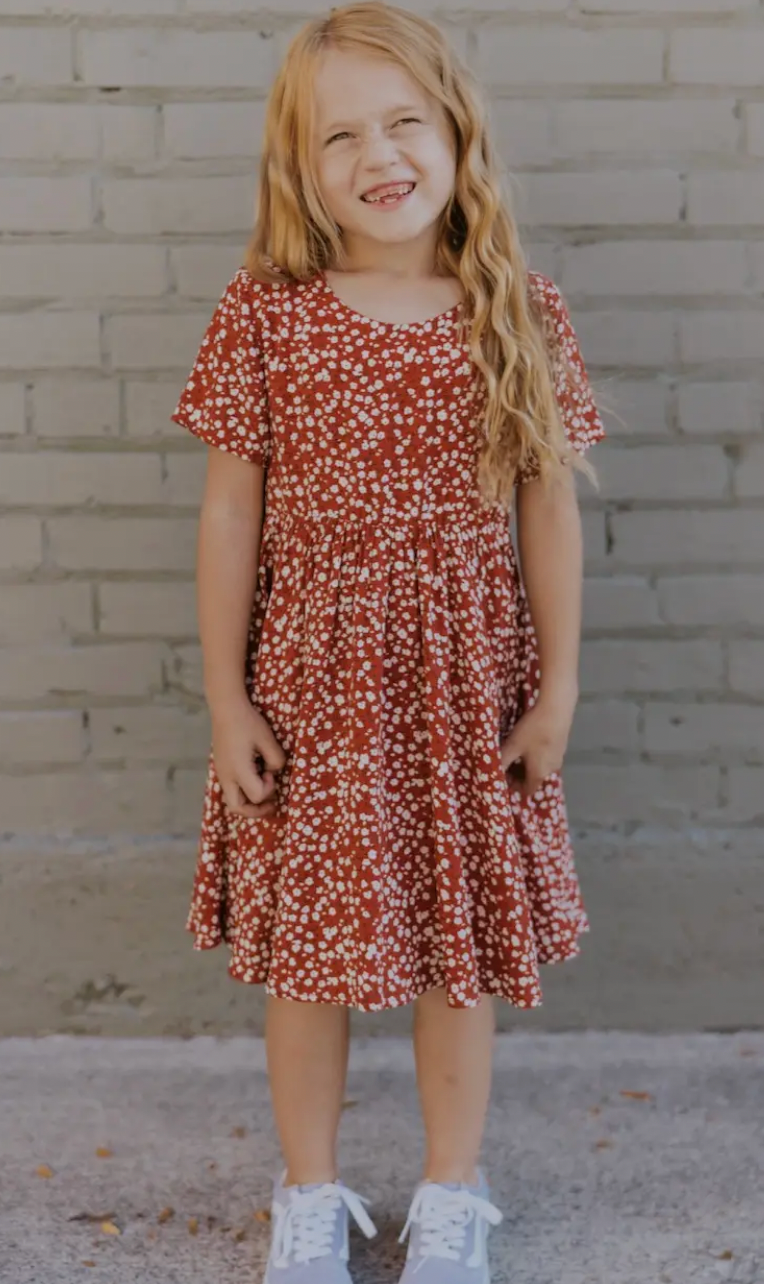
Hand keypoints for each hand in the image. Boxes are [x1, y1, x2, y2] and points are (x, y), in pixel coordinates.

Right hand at [211, 696, 286, 819]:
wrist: (226, 708)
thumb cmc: (247, 722)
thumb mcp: (268, 740)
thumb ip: (276, 760)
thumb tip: (274, 771)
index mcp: (238, 771)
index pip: (256, 796)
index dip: (269, 788)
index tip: (271, 772)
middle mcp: (227, 776)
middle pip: (237, 808)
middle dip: (256, 810)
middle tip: (271, 802)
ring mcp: (221, 773)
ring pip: (232, 800)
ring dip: (249, 801)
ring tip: (264, 791)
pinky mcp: (221, 767)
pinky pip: (231, 788)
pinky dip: (243, 790)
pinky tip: (254, 776)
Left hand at [499, 692, 576, 799]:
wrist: (556, 709)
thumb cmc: (533, 730)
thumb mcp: (513, 746)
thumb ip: (502, 761)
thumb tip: (491, 773)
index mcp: (539, 774)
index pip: (526, 790)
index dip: (513, 787)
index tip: (502, 776)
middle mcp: (551, 770)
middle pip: (533, 779)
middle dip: (518, 774)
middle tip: (505, 762)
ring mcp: (558, 758)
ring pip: (539, 767)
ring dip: (526, 763)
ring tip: (515, 750)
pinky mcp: (562, 746)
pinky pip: (546, 757)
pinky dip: (536, 755)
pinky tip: (530, 740)